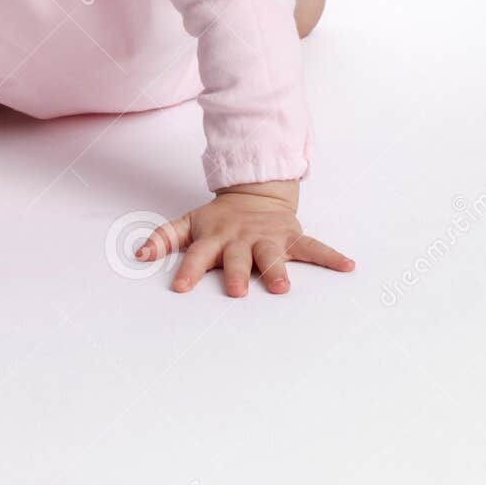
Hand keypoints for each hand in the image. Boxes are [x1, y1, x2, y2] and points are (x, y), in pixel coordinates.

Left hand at [134, 180, 354, 295]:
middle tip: (235, 292)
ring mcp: (268, 237)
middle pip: (237, 259)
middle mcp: (241, 239)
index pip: (197, 255)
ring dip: (277, 269)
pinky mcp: (291, 236)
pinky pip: (313, 247)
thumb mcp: (189, 223)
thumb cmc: (218, 219)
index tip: (180, 288)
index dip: (188, 271)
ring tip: (283, 286)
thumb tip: (137, 253)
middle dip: (236, 273)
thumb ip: (164, 238)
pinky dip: (330, 256)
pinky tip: (348, 266)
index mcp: (215, 237)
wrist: (255, 193)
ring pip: (273, 255)